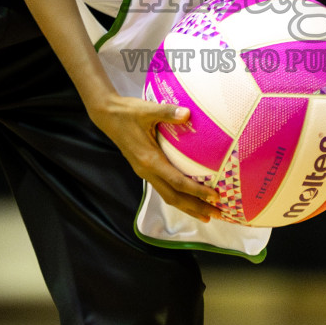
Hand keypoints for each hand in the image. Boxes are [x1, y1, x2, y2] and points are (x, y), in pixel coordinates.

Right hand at [86, 93, 220, 221]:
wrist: (107, 116)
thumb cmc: (127, 112)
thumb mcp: (147, 110)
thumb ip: (168, 112)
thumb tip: (188, 113)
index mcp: (149, 160)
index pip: (177, 182)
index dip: (196, 191)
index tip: (214, 196)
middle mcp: (147, 171)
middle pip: (174, 197)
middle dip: (196, 208)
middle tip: (218, 214)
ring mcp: (145, 172)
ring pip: (168, 196)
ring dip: (188, 207)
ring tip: (206, 214)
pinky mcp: (145, 169)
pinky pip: (164, 189)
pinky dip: (179, 196)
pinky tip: (190, 198)